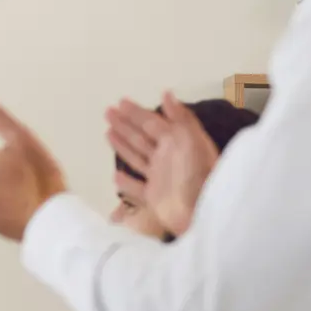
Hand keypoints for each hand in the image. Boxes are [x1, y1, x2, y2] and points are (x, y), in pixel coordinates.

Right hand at [106, 92, 218, 236]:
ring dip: (122, 145)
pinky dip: (125, 182)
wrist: (202, 216)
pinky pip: (135, 187)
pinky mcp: (154, 198)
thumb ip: (181, 119)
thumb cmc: (198, 178)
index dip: (136, 113)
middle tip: (108, 112)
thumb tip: (166, 94)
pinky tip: (115, 176)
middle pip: (141, 138)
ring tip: (108, 132)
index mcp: (176, 144)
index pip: (152, 123)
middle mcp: (167, 159)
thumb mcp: (192, 143)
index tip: (120, 102)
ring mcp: (159, 179)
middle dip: (125, 124)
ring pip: (136, 157)